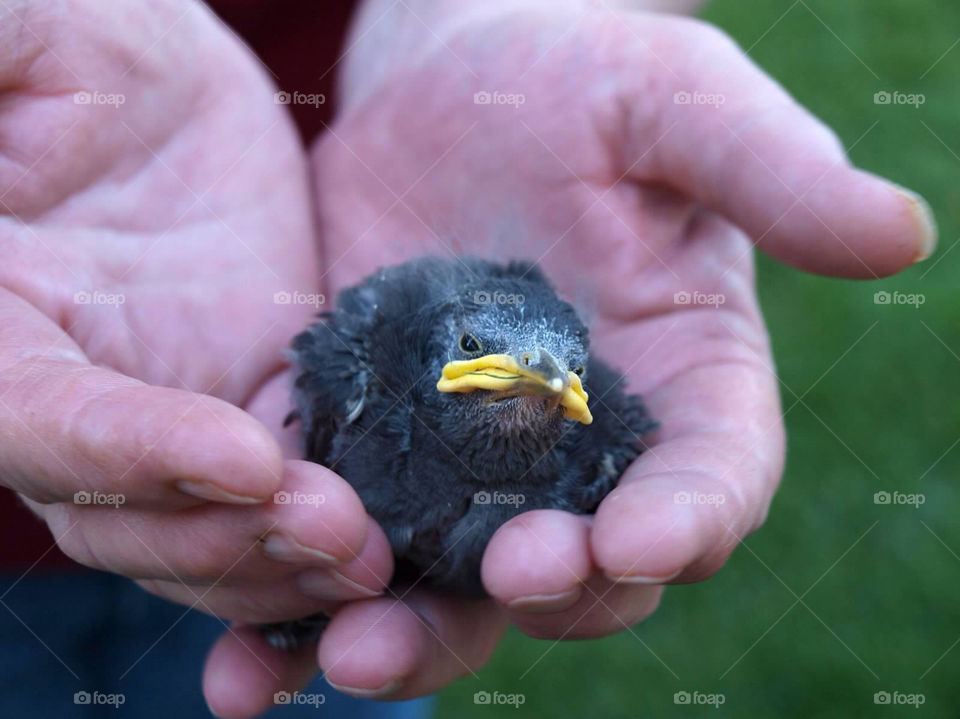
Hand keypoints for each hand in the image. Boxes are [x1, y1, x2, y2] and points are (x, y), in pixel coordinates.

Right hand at [0, 1, 391, 712]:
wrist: (164, 86)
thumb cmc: (76, 42)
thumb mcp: (23, 38)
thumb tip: (2, 169)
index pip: (38, 418)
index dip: (128, 454)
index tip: (243, 459)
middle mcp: (65, 388)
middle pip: (122, 511)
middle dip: (225, 536)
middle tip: (337, 532)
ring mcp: (162, 406)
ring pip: (204, 525)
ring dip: (281, 557)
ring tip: (371, 557)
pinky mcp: (251, 395)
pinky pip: (283, 487)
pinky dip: (321, 534)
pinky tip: (384, 552)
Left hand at [297, 0, 935, 698]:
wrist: (450, 93)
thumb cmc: (584, 85)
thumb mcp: (675, 107)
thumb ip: (769, 175)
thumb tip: (903, 231)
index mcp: (679, 390)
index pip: (707, 482)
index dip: (687, 519)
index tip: (644, 535)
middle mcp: (580, 455)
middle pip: (580, 567)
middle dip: (542, 593)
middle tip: (501, 584)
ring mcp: (469, 465)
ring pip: (452, 583)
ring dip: (409, 630)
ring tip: (344, 656)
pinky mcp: (373, 451)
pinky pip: (347, 539)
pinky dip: (305, 596)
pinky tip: (253, 638)